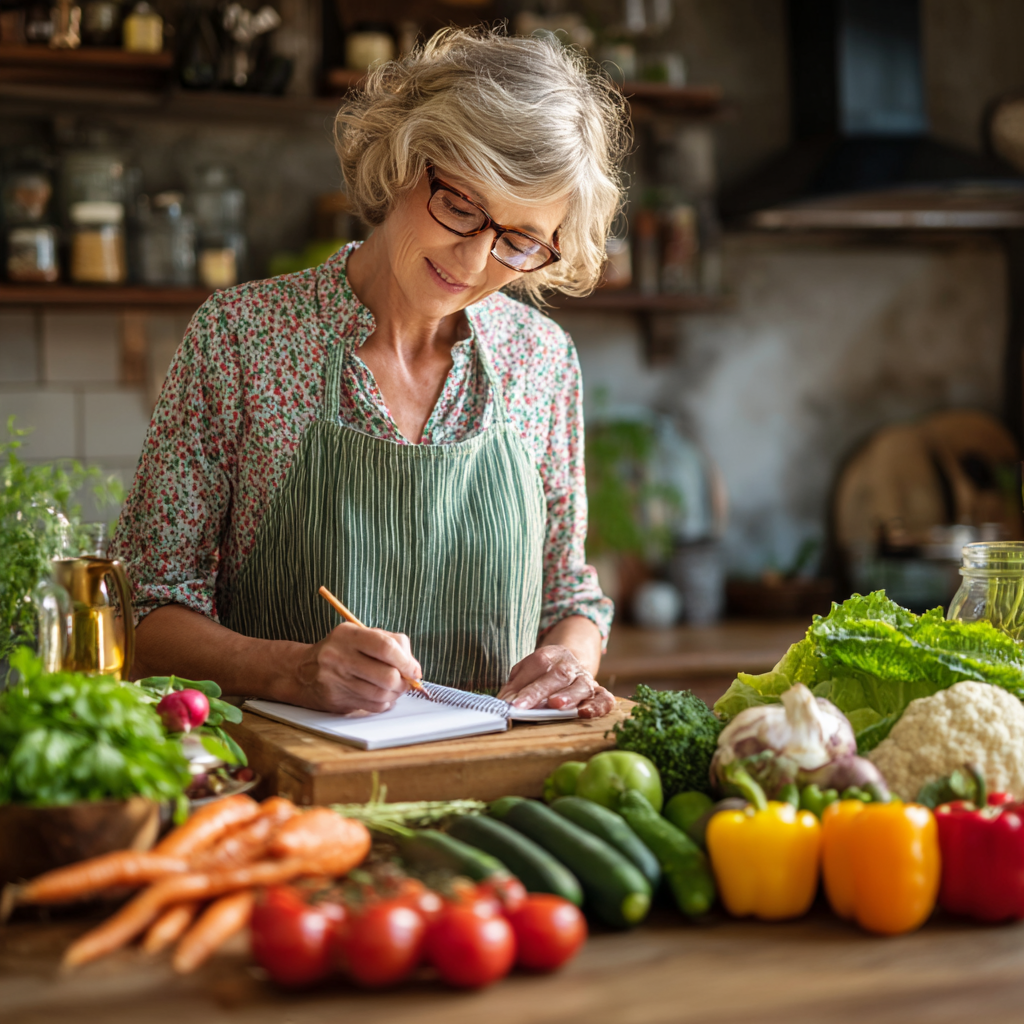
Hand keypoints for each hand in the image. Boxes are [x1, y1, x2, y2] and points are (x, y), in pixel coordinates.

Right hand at [289, 624, 421, 713]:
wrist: (302, 671)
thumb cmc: (341, 650)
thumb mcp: (361, 635)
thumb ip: (391, 644)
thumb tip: (414, 668)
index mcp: (348, 634)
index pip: (385, 647)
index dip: (406, 661)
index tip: (414, 670)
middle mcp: (338, 656)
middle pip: (386, 676)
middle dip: (403, 682)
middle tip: (406, 682)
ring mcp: (335, 679)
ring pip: (380, 694)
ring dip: (395, 694)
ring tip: (394, 688)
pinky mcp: (335, 699)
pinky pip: (371, 706)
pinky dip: (383, 703)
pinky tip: (379, 695)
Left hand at [498, 645, 615, 718]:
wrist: (573, 665)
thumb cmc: (543, 674)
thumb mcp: (526, 673)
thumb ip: (515, 686)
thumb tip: (504, 702)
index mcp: (552, 654)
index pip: (539, 663)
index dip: (524, 682)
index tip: (510, 701)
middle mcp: (571, 665)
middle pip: (558, 675)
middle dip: (538, 691)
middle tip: (521, 705)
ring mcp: (587, 679)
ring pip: (581, 685)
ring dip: (568, 695)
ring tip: (555, 705)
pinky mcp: (600, 693)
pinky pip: (604, 699)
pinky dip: (597, 706)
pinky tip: (584, 714)